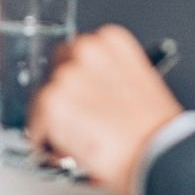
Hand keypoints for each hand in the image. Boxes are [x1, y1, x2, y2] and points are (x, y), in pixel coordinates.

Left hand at [29, 25, 185, 194]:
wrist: (158, 153)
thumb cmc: (158, 130)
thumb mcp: (140, 86)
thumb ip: (111, 80)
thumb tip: (93, 95)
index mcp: (112, 41)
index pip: (81, 51)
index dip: (82, 79)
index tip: (85, 93)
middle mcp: (88, 51)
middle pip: (59, 70)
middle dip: (67, 95)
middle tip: (80, 118)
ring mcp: (68, 76)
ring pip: (46, 97)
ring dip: (56, 118)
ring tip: (77, 138)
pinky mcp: (52, 103)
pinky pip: (36, 123)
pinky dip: (45, 138)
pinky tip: (66, 147)